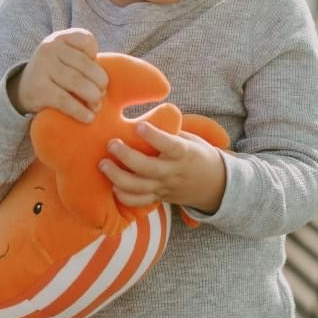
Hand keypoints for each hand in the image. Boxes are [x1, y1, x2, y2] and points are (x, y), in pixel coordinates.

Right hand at [8, 29, 107, 122]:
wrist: (23, 89)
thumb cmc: (56, 74)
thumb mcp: (67, 59)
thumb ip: (86, 61)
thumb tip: (108, 84)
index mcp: (60, 38)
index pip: (87, 40)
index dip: (96, 57)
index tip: (94, 72)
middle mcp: (49, 49)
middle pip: (86, 65)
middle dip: (100, 83)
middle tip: (101, 95)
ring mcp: (42, 68)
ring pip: (77, 83)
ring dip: (93, 98)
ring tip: (97, 106)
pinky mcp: (39, 89)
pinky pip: (65, 101)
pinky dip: (80, 111)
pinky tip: (88, 117)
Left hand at [99, 122, 225, 214]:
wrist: (214, 185)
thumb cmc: (197, 154)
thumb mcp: (190, 140)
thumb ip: (169, 132)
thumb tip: (143, 115)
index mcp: (184, 154)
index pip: (169, 146)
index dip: (154, 137)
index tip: (139, 125)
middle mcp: (173, 172)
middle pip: (147, 168)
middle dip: (127, 157)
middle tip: (111, 144)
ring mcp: (165, 187)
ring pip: (140, 187)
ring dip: (118, 177)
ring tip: (103, 165)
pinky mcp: (159, 198)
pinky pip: (140, 202)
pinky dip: (125, 197)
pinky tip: (113, 187)